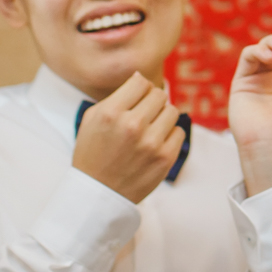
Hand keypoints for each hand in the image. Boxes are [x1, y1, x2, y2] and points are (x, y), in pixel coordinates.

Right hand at [71, 73, 186, 204]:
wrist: (97, 194)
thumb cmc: (93, 154)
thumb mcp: (92, 119)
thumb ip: (117, 96)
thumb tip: (141, 78)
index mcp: (111, 113)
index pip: (141, 81)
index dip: (140, 88)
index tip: (137, 99)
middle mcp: (132, 125)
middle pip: (159, 94)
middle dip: (152, 102)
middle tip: (143, 116)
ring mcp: (150, 142)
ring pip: (172, 111)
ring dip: (163, 118)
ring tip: (150, 130)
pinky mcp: (165, 158)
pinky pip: (179, 132)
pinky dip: (170, 135)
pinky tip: (155, 144)